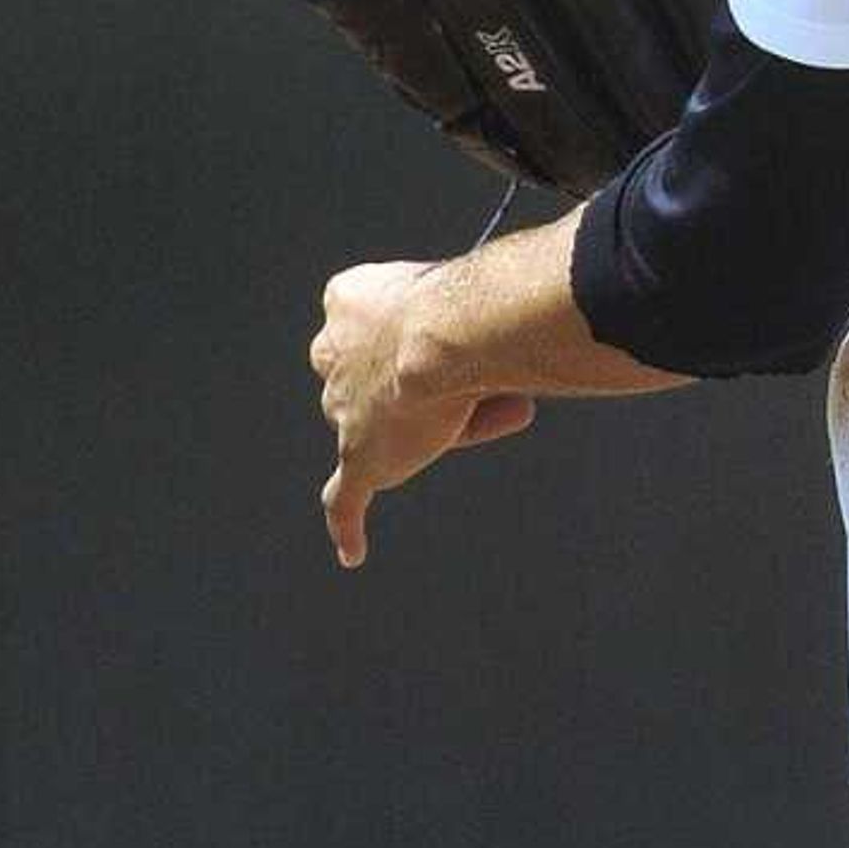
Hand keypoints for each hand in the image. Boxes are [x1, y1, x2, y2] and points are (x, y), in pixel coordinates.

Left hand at [310, 260, 535, 568]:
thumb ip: (463, 324)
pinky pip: (344, 499)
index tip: (473, 337)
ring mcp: (343, 411)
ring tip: (514, 404)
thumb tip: (499, 343)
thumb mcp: (458, 295)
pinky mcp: (358, 458)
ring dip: (453, 424)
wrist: (450, 333)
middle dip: (437, 382)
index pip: (384, 328)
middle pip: (387, 380)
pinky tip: (351, 552)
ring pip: (400, 425)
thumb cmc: (469, 302)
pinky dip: (347, 525)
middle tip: (501, 373)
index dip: (432, 339)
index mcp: (347, 301)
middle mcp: (333, 355)